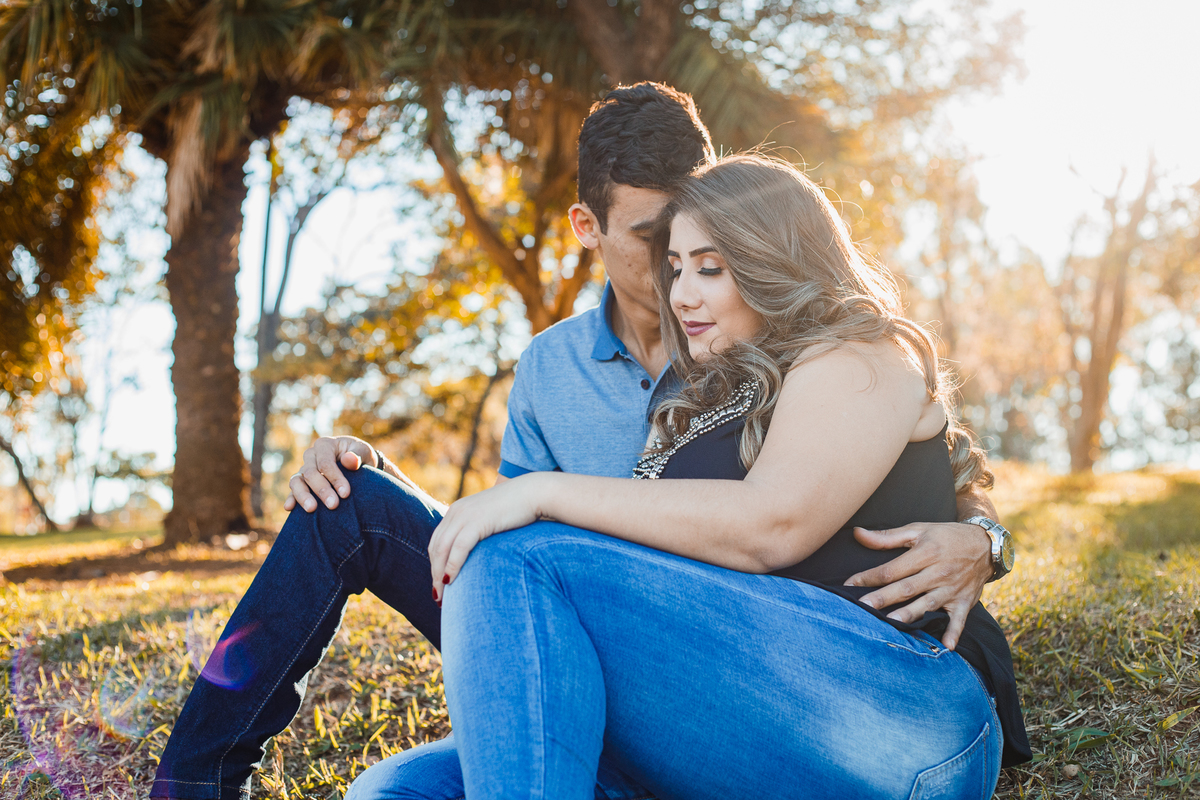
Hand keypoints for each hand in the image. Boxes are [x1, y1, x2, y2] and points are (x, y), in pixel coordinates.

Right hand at [284, 436, 376, 512]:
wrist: (357, 464)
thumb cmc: (360, 456)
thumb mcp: (364, 452)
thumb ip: (358, 455)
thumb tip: (348, 460)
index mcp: (325, 445)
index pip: (325, 463)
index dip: (334, 478)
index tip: (345, 494)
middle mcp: (311, 455)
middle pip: (310, 473)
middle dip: (322, 490)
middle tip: (334, 505)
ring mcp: (304, 469)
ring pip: (296, 481)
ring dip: (303, 496)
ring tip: (311, 509)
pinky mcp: (301, 482)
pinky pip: (293, 490)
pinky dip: (291, 498)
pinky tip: (290, 508)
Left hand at [428, 474, 546, 603]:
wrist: (535, 493)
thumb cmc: (519, 510)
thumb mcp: (492, 518)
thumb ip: (481, 530)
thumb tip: (478, 553)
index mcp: (457, 511)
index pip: (437, 542)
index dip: (435, 565)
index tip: (440, 585)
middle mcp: (456, 512)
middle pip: (436, 548)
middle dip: (434, 574)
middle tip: (439, 597)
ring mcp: (465, 515)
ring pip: (442, 549)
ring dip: (439, 575)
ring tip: (443, 596)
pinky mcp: (477, 521)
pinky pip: (459, 548)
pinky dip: (452, 566)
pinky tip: (451, 581)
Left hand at [843, 522, 991, 649]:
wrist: (986, 545)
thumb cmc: (946, 536)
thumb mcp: (918, 530)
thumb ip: (887, 537)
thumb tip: (858, 534)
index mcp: (925, 553)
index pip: (892, 568)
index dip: (869, 576)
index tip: (849, 584)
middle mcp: (938, 572)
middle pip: (906, 587)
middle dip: (883, 598)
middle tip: (862, 608)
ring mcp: (952, 588)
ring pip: (927, 604)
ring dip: (910, 614)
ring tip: (892, 624)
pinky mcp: (964, 602)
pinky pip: (959, 620)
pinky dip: (953, 633)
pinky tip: (946, 647)